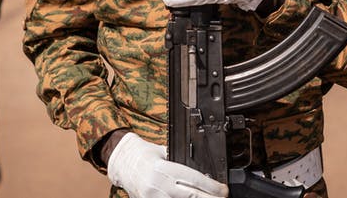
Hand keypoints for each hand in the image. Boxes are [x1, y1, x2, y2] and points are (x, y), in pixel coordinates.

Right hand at [107, 132, 228, 197]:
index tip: (223, 190)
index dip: (210, 186)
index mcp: (162, 168)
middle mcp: (157, 185)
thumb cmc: (146, 156)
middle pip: (190, 195)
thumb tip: (205, 172)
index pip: (192, 179)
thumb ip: (181, 162)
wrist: (124, 165)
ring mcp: (152, 197)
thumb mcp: (164, 153)